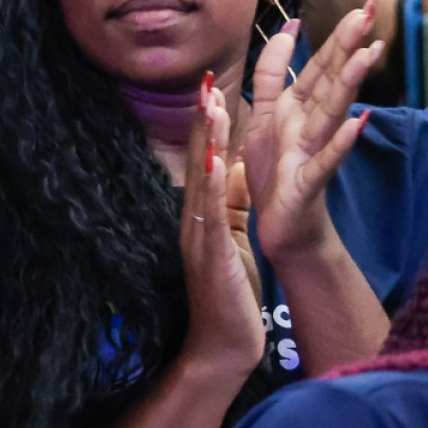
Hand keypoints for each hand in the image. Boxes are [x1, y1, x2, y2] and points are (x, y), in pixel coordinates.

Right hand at [179, 76, 266, 378]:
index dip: (209, 127)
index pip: (205, 163)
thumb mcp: (233, 242)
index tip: (213, 90)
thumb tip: (231, 170)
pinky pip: (211, 212)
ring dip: (206, 140)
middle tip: (207, 82)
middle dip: (204, 121)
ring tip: (211, 104)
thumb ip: (229, 207)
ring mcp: (199, 234)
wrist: (221, 346)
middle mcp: (194, 219)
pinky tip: (214, 158)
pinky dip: (210, 183)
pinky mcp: (211, 252)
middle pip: (198, 162)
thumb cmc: (230, 297)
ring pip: (201, 179)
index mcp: (202, 217)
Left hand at [244, 4, 381, 264]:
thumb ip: (272, 74)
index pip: (320, 66)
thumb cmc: (277, 171)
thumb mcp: (266, 115)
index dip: (337, 37)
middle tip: (372, 11)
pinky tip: (360, 122)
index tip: (363, 6)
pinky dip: (342, 141)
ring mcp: (311, 152)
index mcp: (297, 109)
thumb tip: (290, 28)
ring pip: (331, 112)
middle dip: (348, 46)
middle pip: (330, 81)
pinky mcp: (307, 182)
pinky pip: (324, 159)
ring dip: (349, 83)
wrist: (283, 228)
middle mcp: (309, 126)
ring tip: (368, 54)